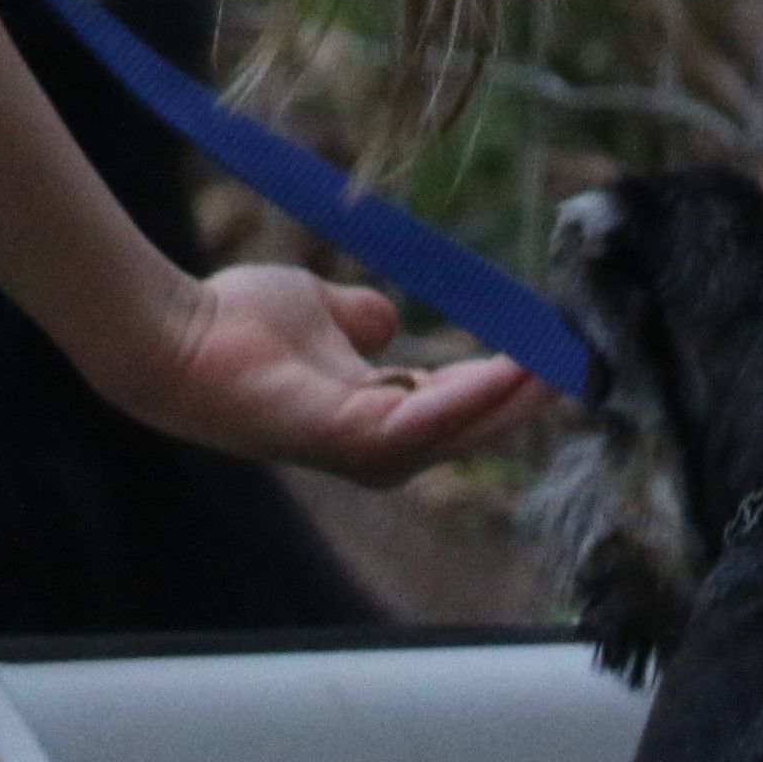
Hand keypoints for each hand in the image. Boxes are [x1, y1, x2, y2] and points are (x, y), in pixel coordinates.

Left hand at [113, 264, 550, 483]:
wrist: (181, 334)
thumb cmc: (237, 323)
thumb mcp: (321, 310)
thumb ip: (360, 320)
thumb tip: (390, 315)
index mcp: (379, 417)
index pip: (462, 402)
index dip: (510, 378)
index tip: (554, 346)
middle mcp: (382, 447)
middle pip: (476, 425)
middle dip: (530, 395)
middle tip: (581, 361)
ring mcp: (368, 451)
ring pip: (462, 428)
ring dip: (516, 399)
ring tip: (561, 365)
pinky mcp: (353, 441)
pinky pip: (428, 421)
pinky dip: (473, 398)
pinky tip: (513, 371)